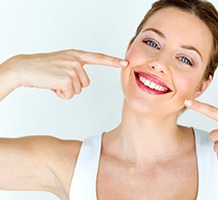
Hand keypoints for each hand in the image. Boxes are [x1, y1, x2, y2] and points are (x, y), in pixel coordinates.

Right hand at [1, 49, 127, 98]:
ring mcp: (71, 69)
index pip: (98, 58)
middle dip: (73, 85)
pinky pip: (70, 94)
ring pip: (78, 89)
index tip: (125, 63)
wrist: (25, 68)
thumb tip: (83, 82)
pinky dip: (61, 94)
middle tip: (58, 79)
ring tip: (54, 81)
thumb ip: (75, 67)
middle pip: (86, 83)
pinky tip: (53, 86)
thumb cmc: (43, 67)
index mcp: (76, 55)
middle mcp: (76, 61)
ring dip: (67, 90)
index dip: (112, 61)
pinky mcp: (66, 79)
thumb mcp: (62, 62)